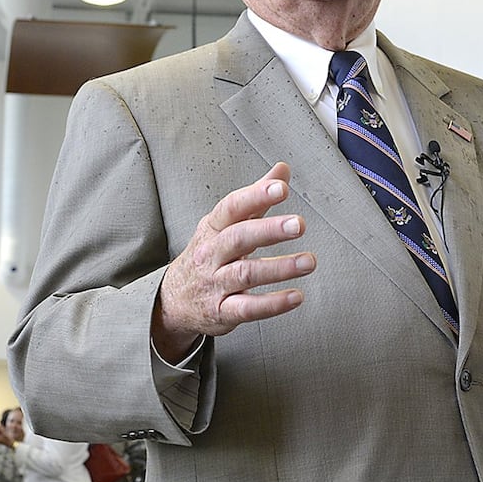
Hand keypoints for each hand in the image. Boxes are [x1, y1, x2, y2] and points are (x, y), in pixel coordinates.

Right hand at [152, 162, 315, 358]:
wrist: (173, 301)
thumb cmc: (207, 257)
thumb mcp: (225, 225)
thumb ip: (256, 199)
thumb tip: (282, 169)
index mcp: (213, 228)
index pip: (232, 208)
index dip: (255, 196)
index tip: (281, 188)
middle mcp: (211, 254)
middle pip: (238, 238)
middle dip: (269, 230)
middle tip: (299, 224)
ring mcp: (215, 283)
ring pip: (245, 274)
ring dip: (279, 268)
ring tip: (309, 261)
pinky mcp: (222, 312)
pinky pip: (248, 308)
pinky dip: (273, 304)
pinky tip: (296, 296)